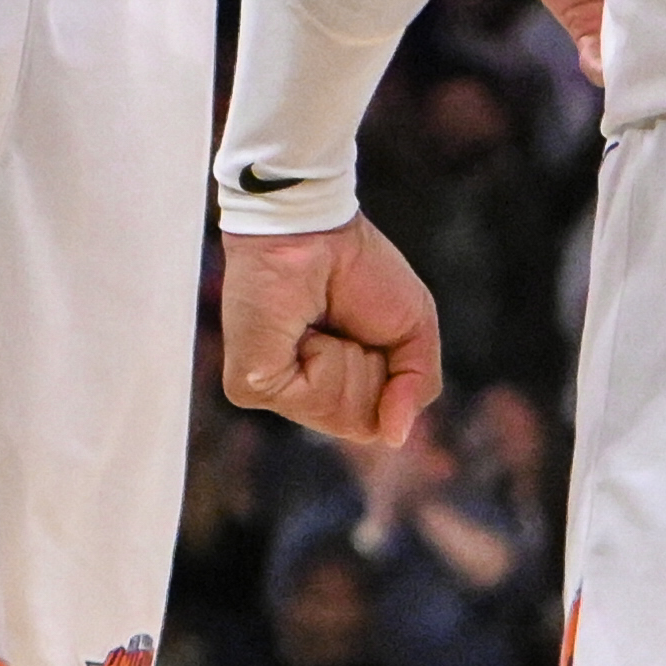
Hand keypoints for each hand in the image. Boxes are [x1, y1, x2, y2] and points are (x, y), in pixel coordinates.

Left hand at [219, 217, 442, 447]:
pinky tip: (301, 330)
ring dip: (348, 361)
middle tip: (345, 324)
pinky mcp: (248, 385)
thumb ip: (417, 387)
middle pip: (360, 425)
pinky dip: (323, 359)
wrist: (314, 228)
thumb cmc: (359, 268)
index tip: (371, 329)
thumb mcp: (413, 329)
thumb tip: (395, 437)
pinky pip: (311, 399)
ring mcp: (273, 391)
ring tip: (322, 322)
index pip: (373, 423)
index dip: (389, 380)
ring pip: (339, 416)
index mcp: (333, 384)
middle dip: (370, 370)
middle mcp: (300, 393)